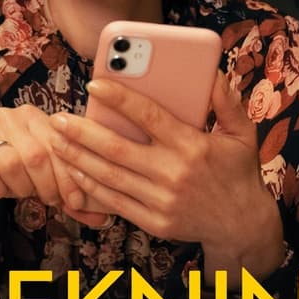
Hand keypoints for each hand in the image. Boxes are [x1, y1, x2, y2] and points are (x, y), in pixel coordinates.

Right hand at [0, 105, 110, 241]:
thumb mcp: (46, 181)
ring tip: (21, 192)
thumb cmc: (14, 174)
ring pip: (11, 163)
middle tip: (48, 200)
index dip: (69, 175)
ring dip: (20, 187)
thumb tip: (102, 215)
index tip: (75, 201)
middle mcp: (9, 116)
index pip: (59, 143)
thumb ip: (72, 194)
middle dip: (47, 185)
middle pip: (36, 154)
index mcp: (34, 116)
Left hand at [50, 73, 284, 284]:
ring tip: (56, 140)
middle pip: (118, 149)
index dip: (119, 99)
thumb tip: (211, 71)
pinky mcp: (154, 223)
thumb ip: (226, 100)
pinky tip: (73, 170)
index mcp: (193, 146)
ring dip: (78, 157)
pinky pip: (114, 202)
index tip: (94, 84)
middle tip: (57, 117)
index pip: (149, 117)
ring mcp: (161, 201)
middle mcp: (174, 174)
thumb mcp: (242, 132)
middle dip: (82, 132)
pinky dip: (90, 185)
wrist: (242, 227)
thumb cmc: (238, 172)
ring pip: (110, 176)